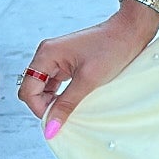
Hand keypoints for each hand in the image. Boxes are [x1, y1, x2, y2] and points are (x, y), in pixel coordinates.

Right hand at [17, 2, 158, 135]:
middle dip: (44, 105)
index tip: (55, 121)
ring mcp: (56, 58)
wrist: (130, 32)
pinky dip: (59, 95)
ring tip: (70, 109)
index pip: (28, 89)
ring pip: (42, 88)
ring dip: (52, 101)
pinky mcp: (66, 62)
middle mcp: (47, 54)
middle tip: (63, 116)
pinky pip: (54, 84)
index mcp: (47, 54)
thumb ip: (66, 104)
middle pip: (32, 89)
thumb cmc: (112, 48)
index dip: (38, 108)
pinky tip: (71, 103)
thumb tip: (51, 127)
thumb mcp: (88, 81)